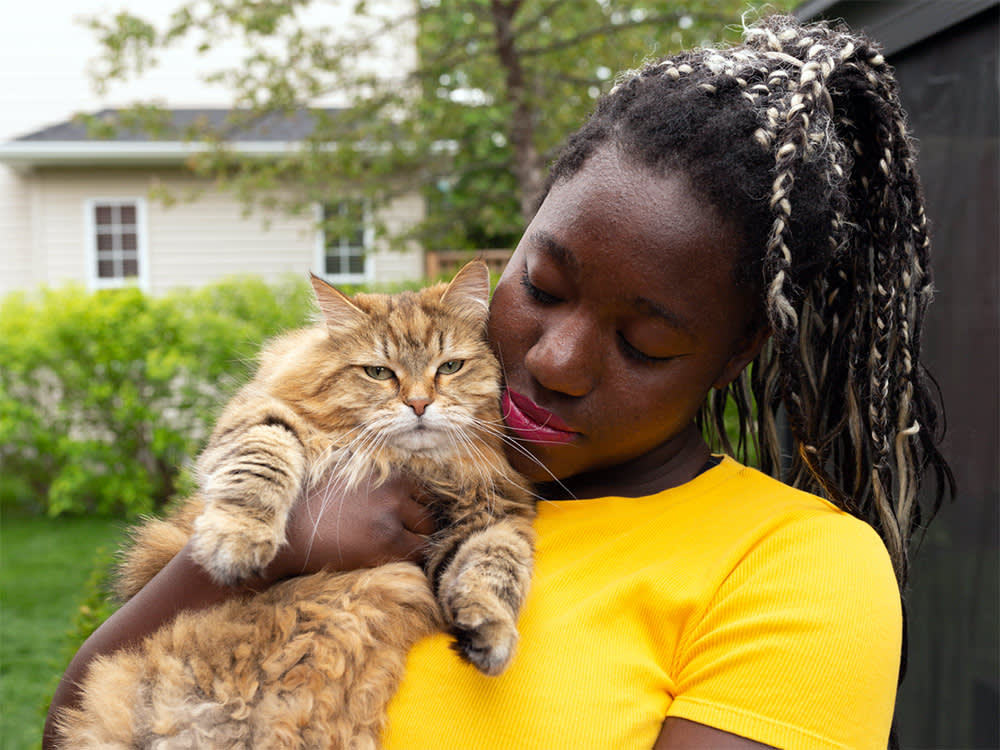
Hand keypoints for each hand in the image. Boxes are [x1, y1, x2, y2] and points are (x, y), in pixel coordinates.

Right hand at [264, 472, 434, 580]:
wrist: (292, 530)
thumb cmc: (318, 505)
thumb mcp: (350, 475)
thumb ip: (378, 477)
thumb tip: (403, 477)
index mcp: (387, 471)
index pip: (424, 492)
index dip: (417, 509)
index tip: (409, 522)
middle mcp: (394, 488)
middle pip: (429, 512)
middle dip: (419, 527)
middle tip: (403, 539)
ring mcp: (392, 513)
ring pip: (428, 532)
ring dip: (417, 543)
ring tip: (395, 550)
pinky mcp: (388, 540)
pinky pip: (419, 552)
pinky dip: (412, 558)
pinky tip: (392, 560)